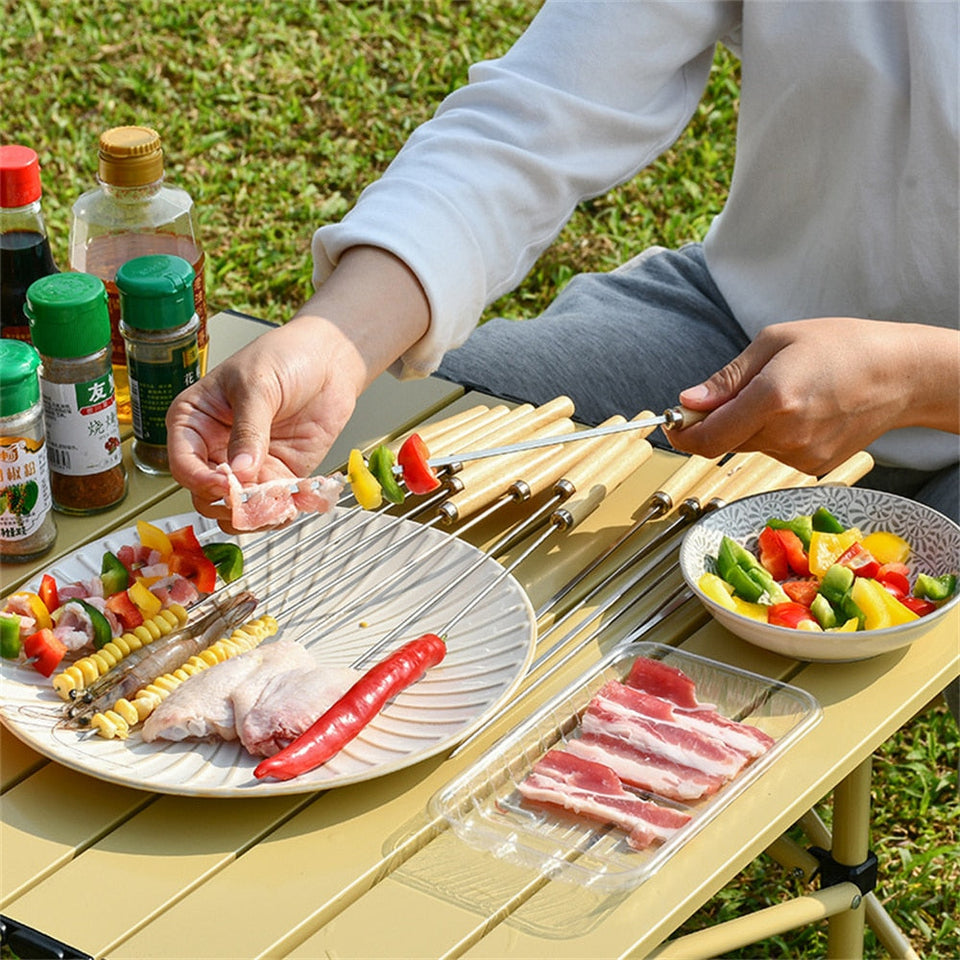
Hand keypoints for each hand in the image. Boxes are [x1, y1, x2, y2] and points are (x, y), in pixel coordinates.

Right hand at [166, 316, 362, 526]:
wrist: (328, 359)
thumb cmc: (283, 357)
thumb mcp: (257, 386)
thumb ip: (248, 430)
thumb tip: (240, 471)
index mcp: (194, 421)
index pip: (183, 463)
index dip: (201, 480)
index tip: (226, 484)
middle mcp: (215, 448)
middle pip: (205, 494)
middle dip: (227, 503)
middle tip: (252, 499)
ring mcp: (247, 466)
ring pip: (236, 509)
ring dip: (253, 515)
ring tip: (274, 506)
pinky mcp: (278, 476)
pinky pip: (269, 507)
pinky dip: (278, 513)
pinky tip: (290, 505)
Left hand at [670, 318, 959, 473]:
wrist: (902, 374)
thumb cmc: (840, 346)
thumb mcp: (775, 342)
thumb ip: (726, 379)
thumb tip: (688, 401)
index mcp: (772, 399)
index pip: (708, 437)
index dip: (683, 434)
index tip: (672, 424)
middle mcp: (786, 434)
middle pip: (725, 441)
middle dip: (716, 421)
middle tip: (732, 392)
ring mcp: (802, 455)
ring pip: (750, 445)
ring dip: (749, 425)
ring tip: (784, 393)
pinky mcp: (814, 466)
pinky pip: (775, 452)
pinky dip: (774, 434)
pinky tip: (802, 410)